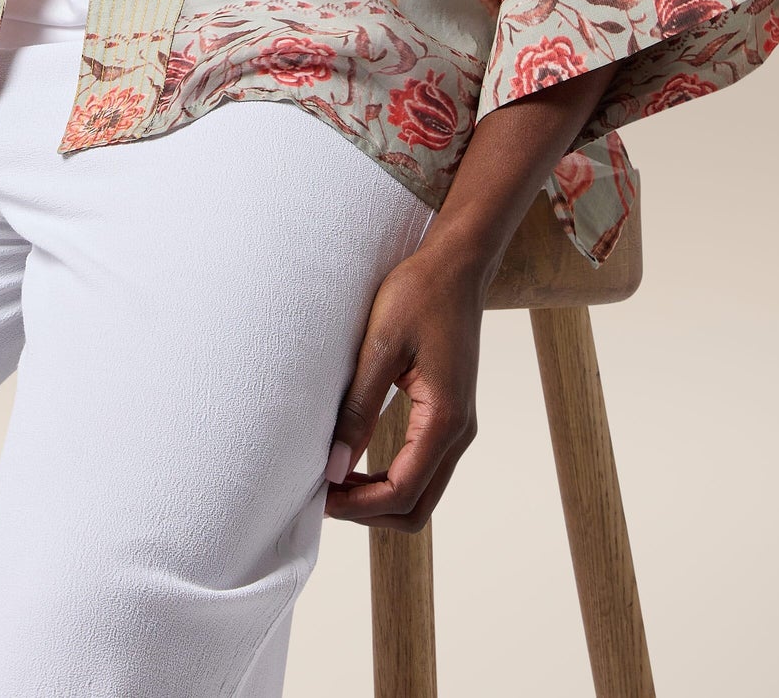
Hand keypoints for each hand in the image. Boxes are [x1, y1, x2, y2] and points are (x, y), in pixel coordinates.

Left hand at [324, 244, 482, 530]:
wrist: (456, 266)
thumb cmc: (419, 295)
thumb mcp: (380, 348)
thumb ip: (358, 409)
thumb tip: (333, 466)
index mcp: (444, 419)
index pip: (402, 492)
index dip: (358, 506)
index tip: (319, 496)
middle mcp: (459, 432)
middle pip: (417, 508)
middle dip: (369, 512)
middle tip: (323, 494)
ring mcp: (458, 426)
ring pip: (422, 492)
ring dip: (379, 497)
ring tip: (335, 480)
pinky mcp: (449, 415)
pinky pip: (424, 467)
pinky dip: (391, 477)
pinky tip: (357, 462)